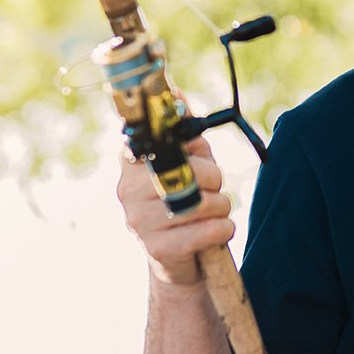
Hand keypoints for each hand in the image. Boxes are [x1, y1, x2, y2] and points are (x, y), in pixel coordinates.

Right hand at [117, 134, 233, 285]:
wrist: (177, 260)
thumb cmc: (185, 202)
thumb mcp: (188, 163)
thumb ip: (186, 133)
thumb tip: (178, 93)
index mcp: (132, 164)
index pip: (155, 138)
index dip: (185, 144)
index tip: (195, 149)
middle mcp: (128, 190)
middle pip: (190, 170)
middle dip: (214, 178)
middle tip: (212, 189)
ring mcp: (139, 221)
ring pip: (204, 201)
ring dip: (222, 206)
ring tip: (214, 212)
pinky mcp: (157, 248)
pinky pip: (209, 229)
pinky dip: (224, 228)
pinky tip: (216, 230)